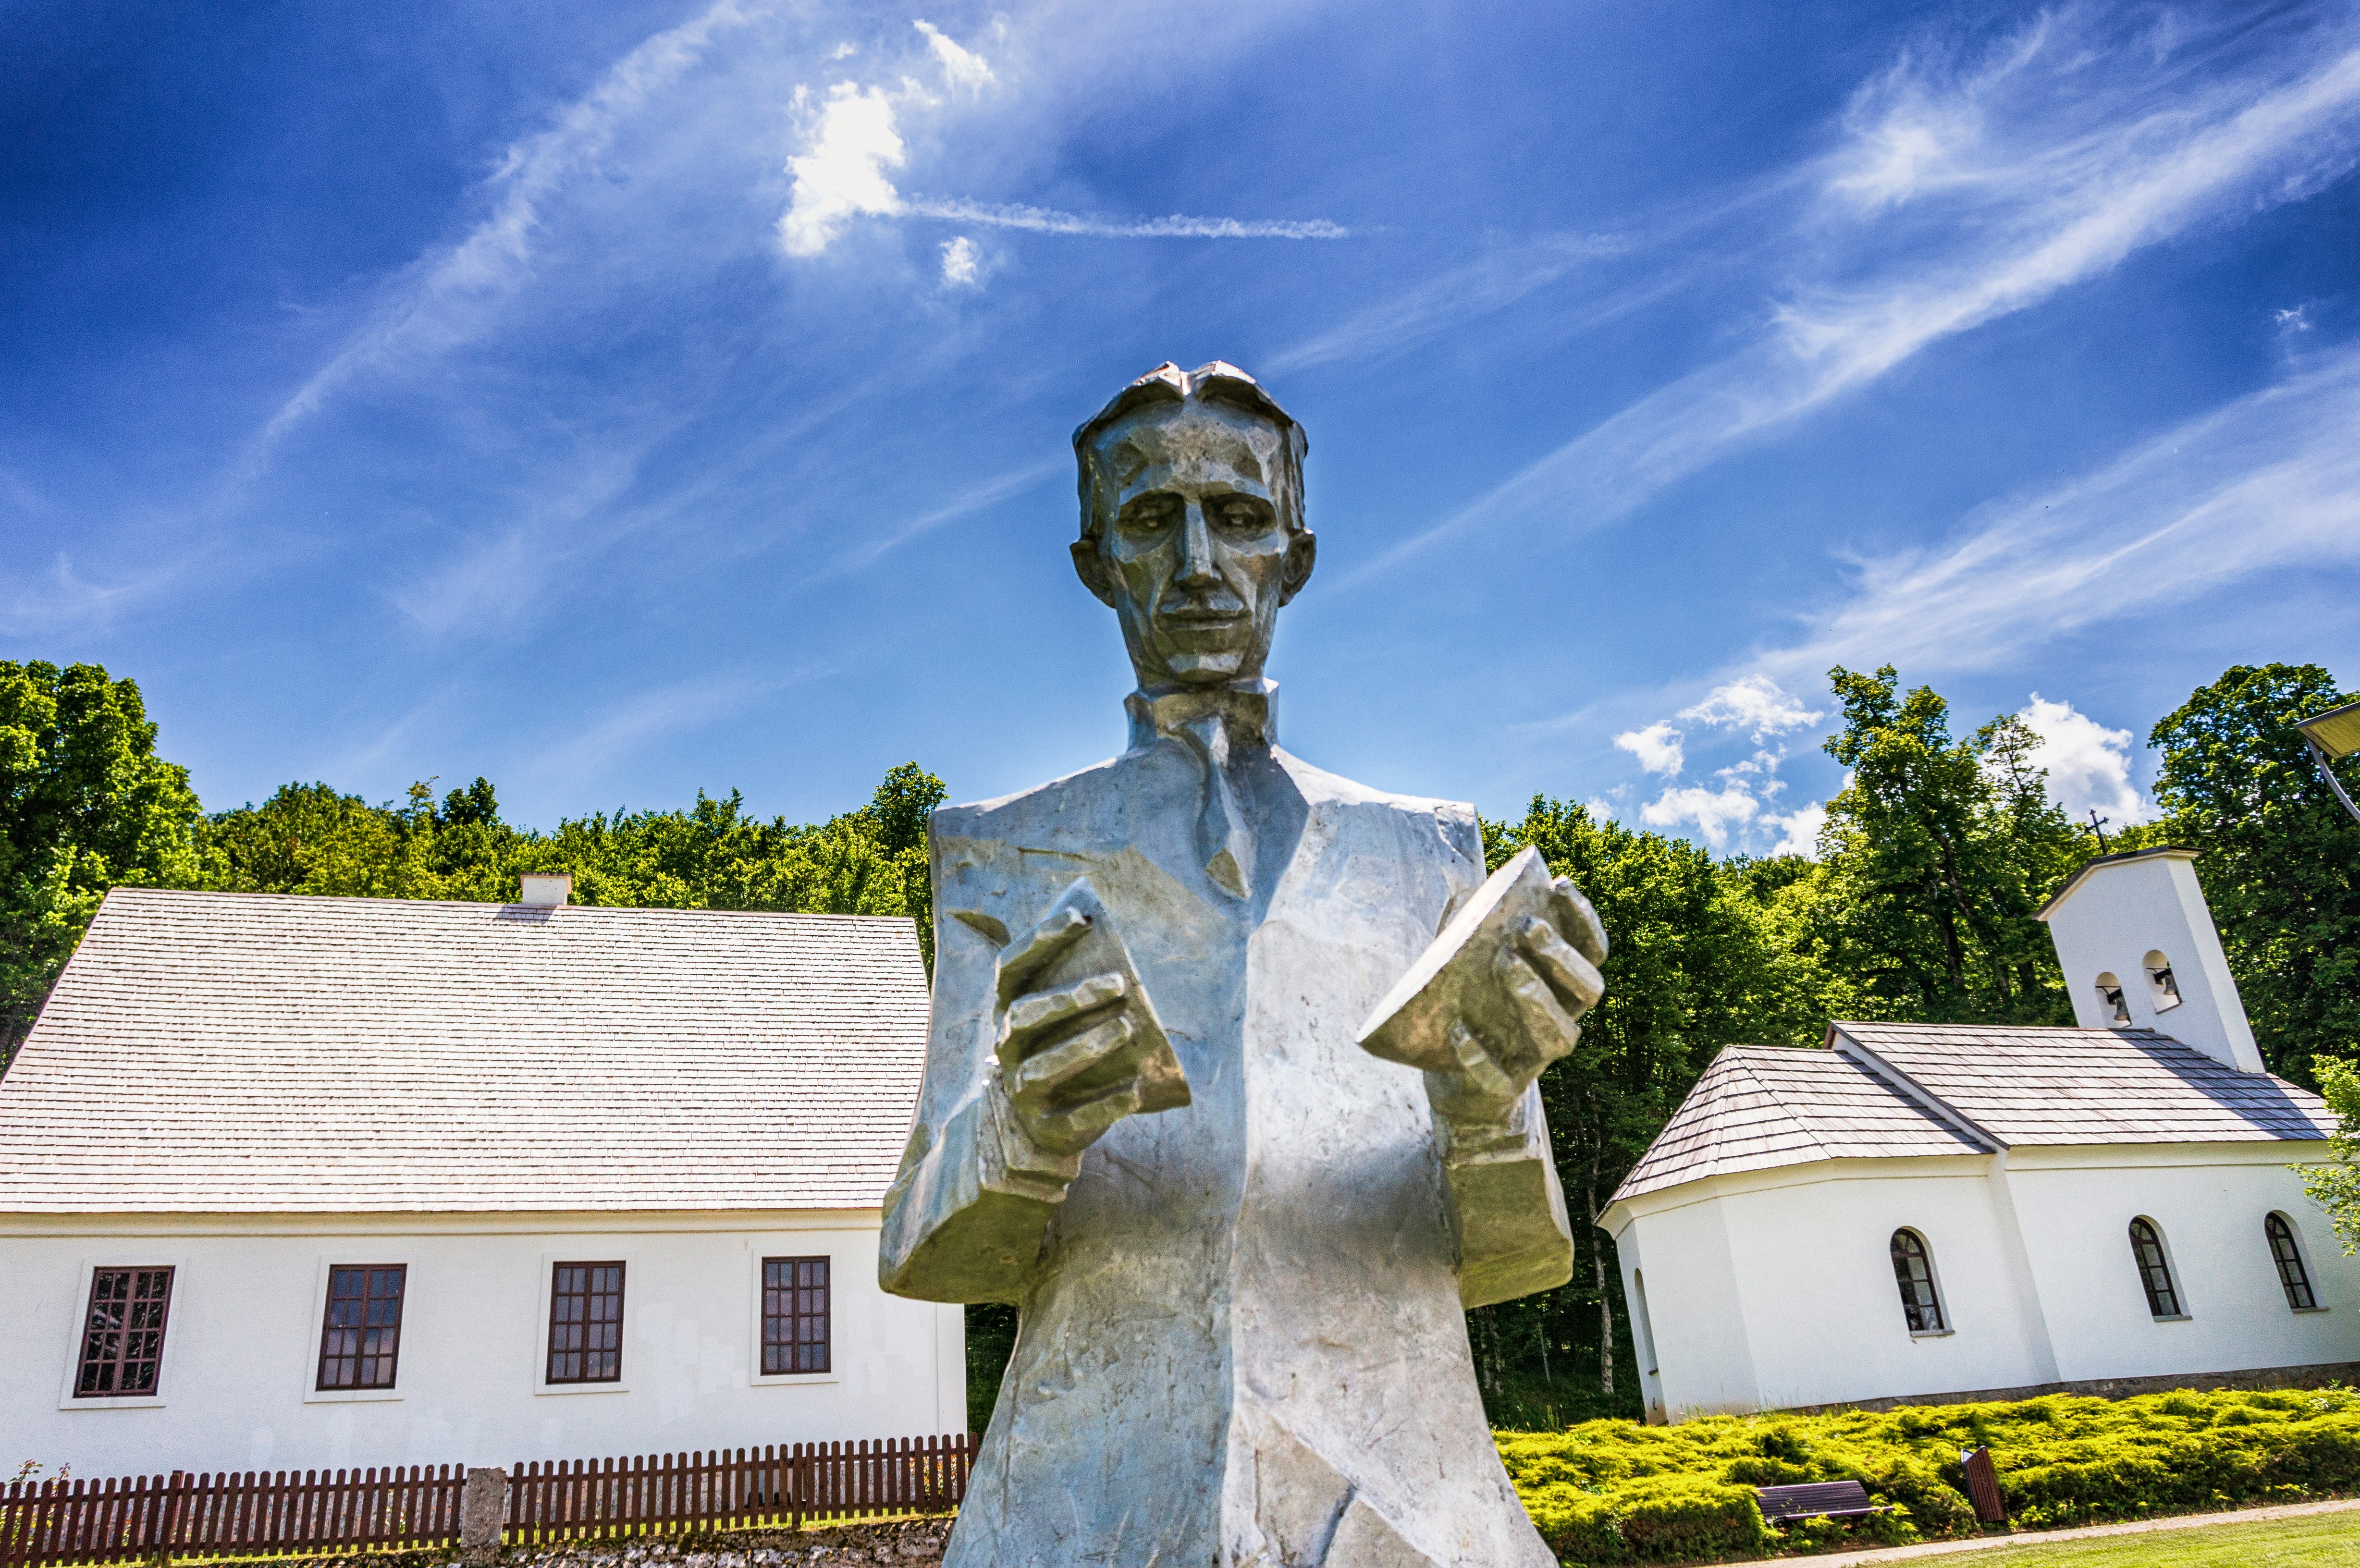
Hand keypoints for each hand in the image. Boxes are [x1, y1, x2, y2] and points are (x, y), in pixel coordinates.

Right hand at [991, 904, 1166, 1157]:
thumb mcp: (1062, 1015)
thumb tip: (1118, 933)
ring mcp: (1021, 1090)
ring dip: (1087, 1046)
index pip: (1011, 968)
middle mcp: (1007, 1047)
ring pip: (1043, 1068)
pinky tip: (1136, 1091)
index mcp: (1008, 1009)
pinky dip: (1105, 1105)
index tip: (1081, 916)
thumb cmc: (1063, 1048)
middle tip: (1120, 982)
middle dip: (1070, 997)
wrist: (1040, 1126)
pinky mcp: (1046, 1127)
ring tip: (1128, 1028)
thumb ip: (1078, 981)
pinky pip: (1072, 1119)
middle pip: (1024, 1015)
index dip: (1040, 940)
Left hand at [1428, 876, 1606, 1129]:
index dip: (1583, 917)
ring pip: (1562, 1036)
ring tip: (1506, 965)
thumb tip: (1468, 894)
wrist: (1440, 1067)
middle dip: (1563, 957)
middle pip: (1589, 990)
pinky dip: (1480, 1056)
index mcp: (1559, 983)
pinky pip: (1502, 1079)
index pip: (1591, 949)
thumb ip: (1468, 925)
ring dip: (1538, 999)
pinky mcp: (1505, 1087)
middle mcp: (1559, 1017)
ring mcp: (1536, 1055)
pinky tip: (1457, 1031)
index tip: (1559, 884)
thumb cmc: (1465, 996)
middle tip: (1529, 927)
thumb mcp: (1463, 954)